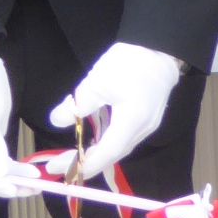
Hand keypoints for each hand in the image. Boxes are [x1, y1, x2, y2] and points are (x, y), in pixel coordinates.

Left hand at [49, 42, 182, 177]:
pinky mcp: (146, 119)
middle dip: (85, 163)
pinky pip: (123, 139)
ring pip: (118, 148)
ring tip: (71, 157)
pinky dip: (104, 144)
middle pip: (112, 155)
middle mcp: (142, 129)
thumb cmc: (129, 62)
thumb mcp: (97, 81)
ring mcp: (147, 126)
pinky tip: (90, 142)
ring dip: (95, 155)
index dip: (82, 164)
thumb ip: (76, 104)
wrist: (160, 49)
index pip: (106, 153)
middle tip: (58, 166)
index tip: (58, 168)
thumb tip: (57, 121)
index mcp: (132, 121)